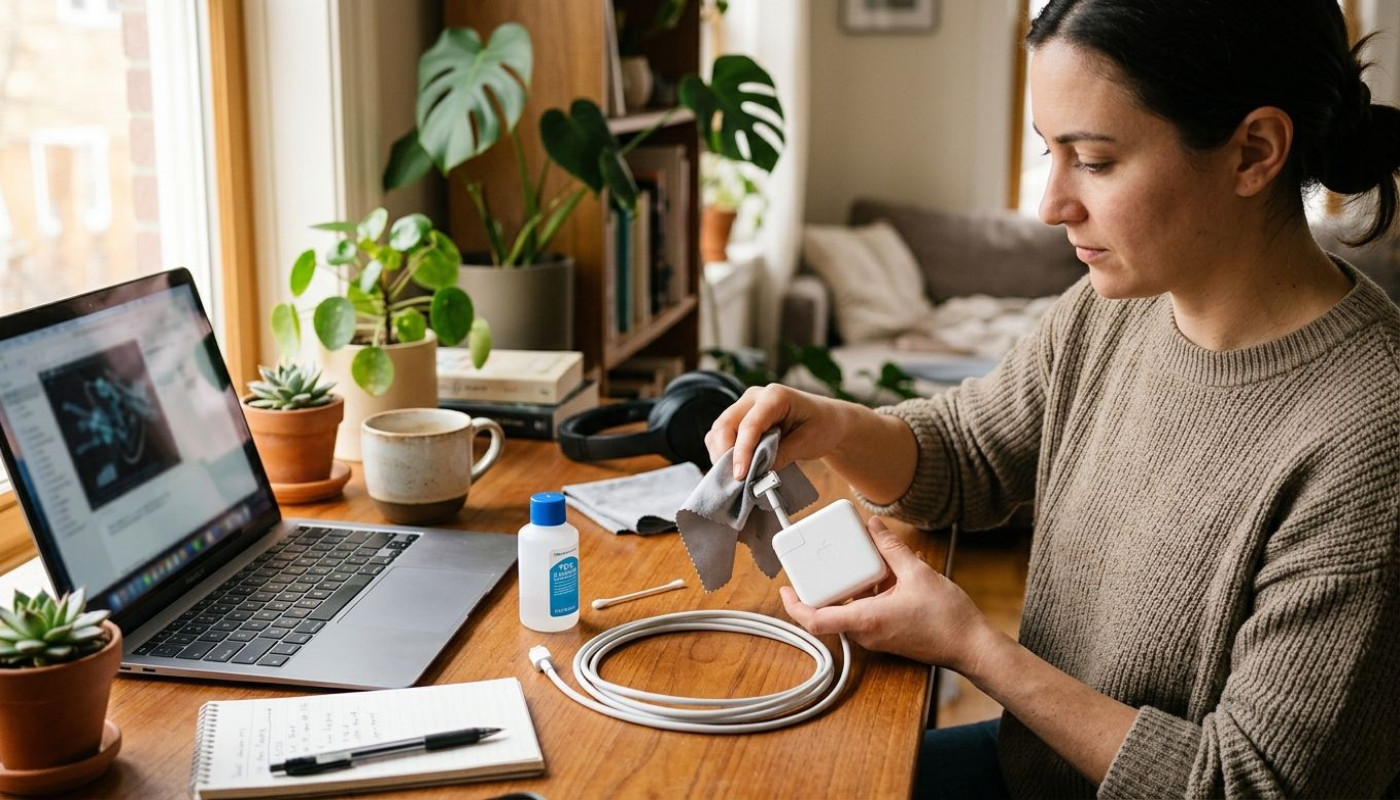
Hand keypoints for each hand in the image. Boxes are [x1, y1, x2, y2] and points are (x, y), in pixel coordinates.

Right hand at [704, 384, 854, 479]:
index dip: (742, 452)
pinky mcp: (739, 419)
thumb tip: (758, 474)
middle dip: (725, 455)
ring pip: (718, 431)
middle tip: (735, 482)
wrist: (827, 420)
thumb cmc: (822, 426)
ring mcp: (744, 406)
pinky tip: (735, 469)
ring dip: (722, 456)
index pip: (750, 425)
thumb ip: (782, 455)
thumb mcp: (808, 442)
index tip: (740, 476)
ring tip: (736, 478)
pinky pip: (720, 436)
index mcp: (775, 396)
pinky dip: (723, 454)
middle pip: (726, 425)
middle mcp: (754, 397)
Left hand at [780, 517, 992, 670]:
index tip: (785, 587)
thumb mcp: (917, 574)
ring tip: (864, 558)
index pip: (814, 620)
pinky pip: (868, 611)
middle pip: (830, 610)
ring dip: (854, 585)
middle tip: (823, 560)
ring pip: (851, 608)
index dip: (794, 604)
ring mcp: (876, 636)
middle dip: (825, 584)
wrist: (971, 646)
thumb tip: (874, 528)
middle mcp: (866, 632)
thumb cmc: (947, 619)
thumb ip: (891, 549)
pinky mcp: (887, 634)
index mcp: (865, 620)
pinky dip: (872, 591)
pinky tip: (891, 571)